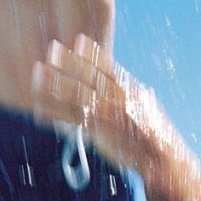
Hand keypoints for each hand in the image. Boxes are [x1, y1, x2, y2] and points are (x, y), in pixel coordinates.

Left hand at [31, 35, 171, 175]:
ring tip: (36, 74)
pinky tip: (37, 110)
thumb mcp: (146, 111)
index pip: (109, 68)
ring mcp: (108, 114)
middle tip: (52, 47)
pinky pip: (70, 120)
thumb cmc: (156, 139)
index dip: (93, 54)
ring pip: (76, 94)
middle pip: (89, 76)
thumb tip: (120, 87)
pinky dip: (53, 113)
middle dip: (70, 61)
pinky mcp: (98, 132)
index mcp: (131, 92)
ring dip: (54, 83)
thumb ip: (129, 98)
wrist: (164, 161)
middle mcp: (119, 99)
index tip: (79, 39)